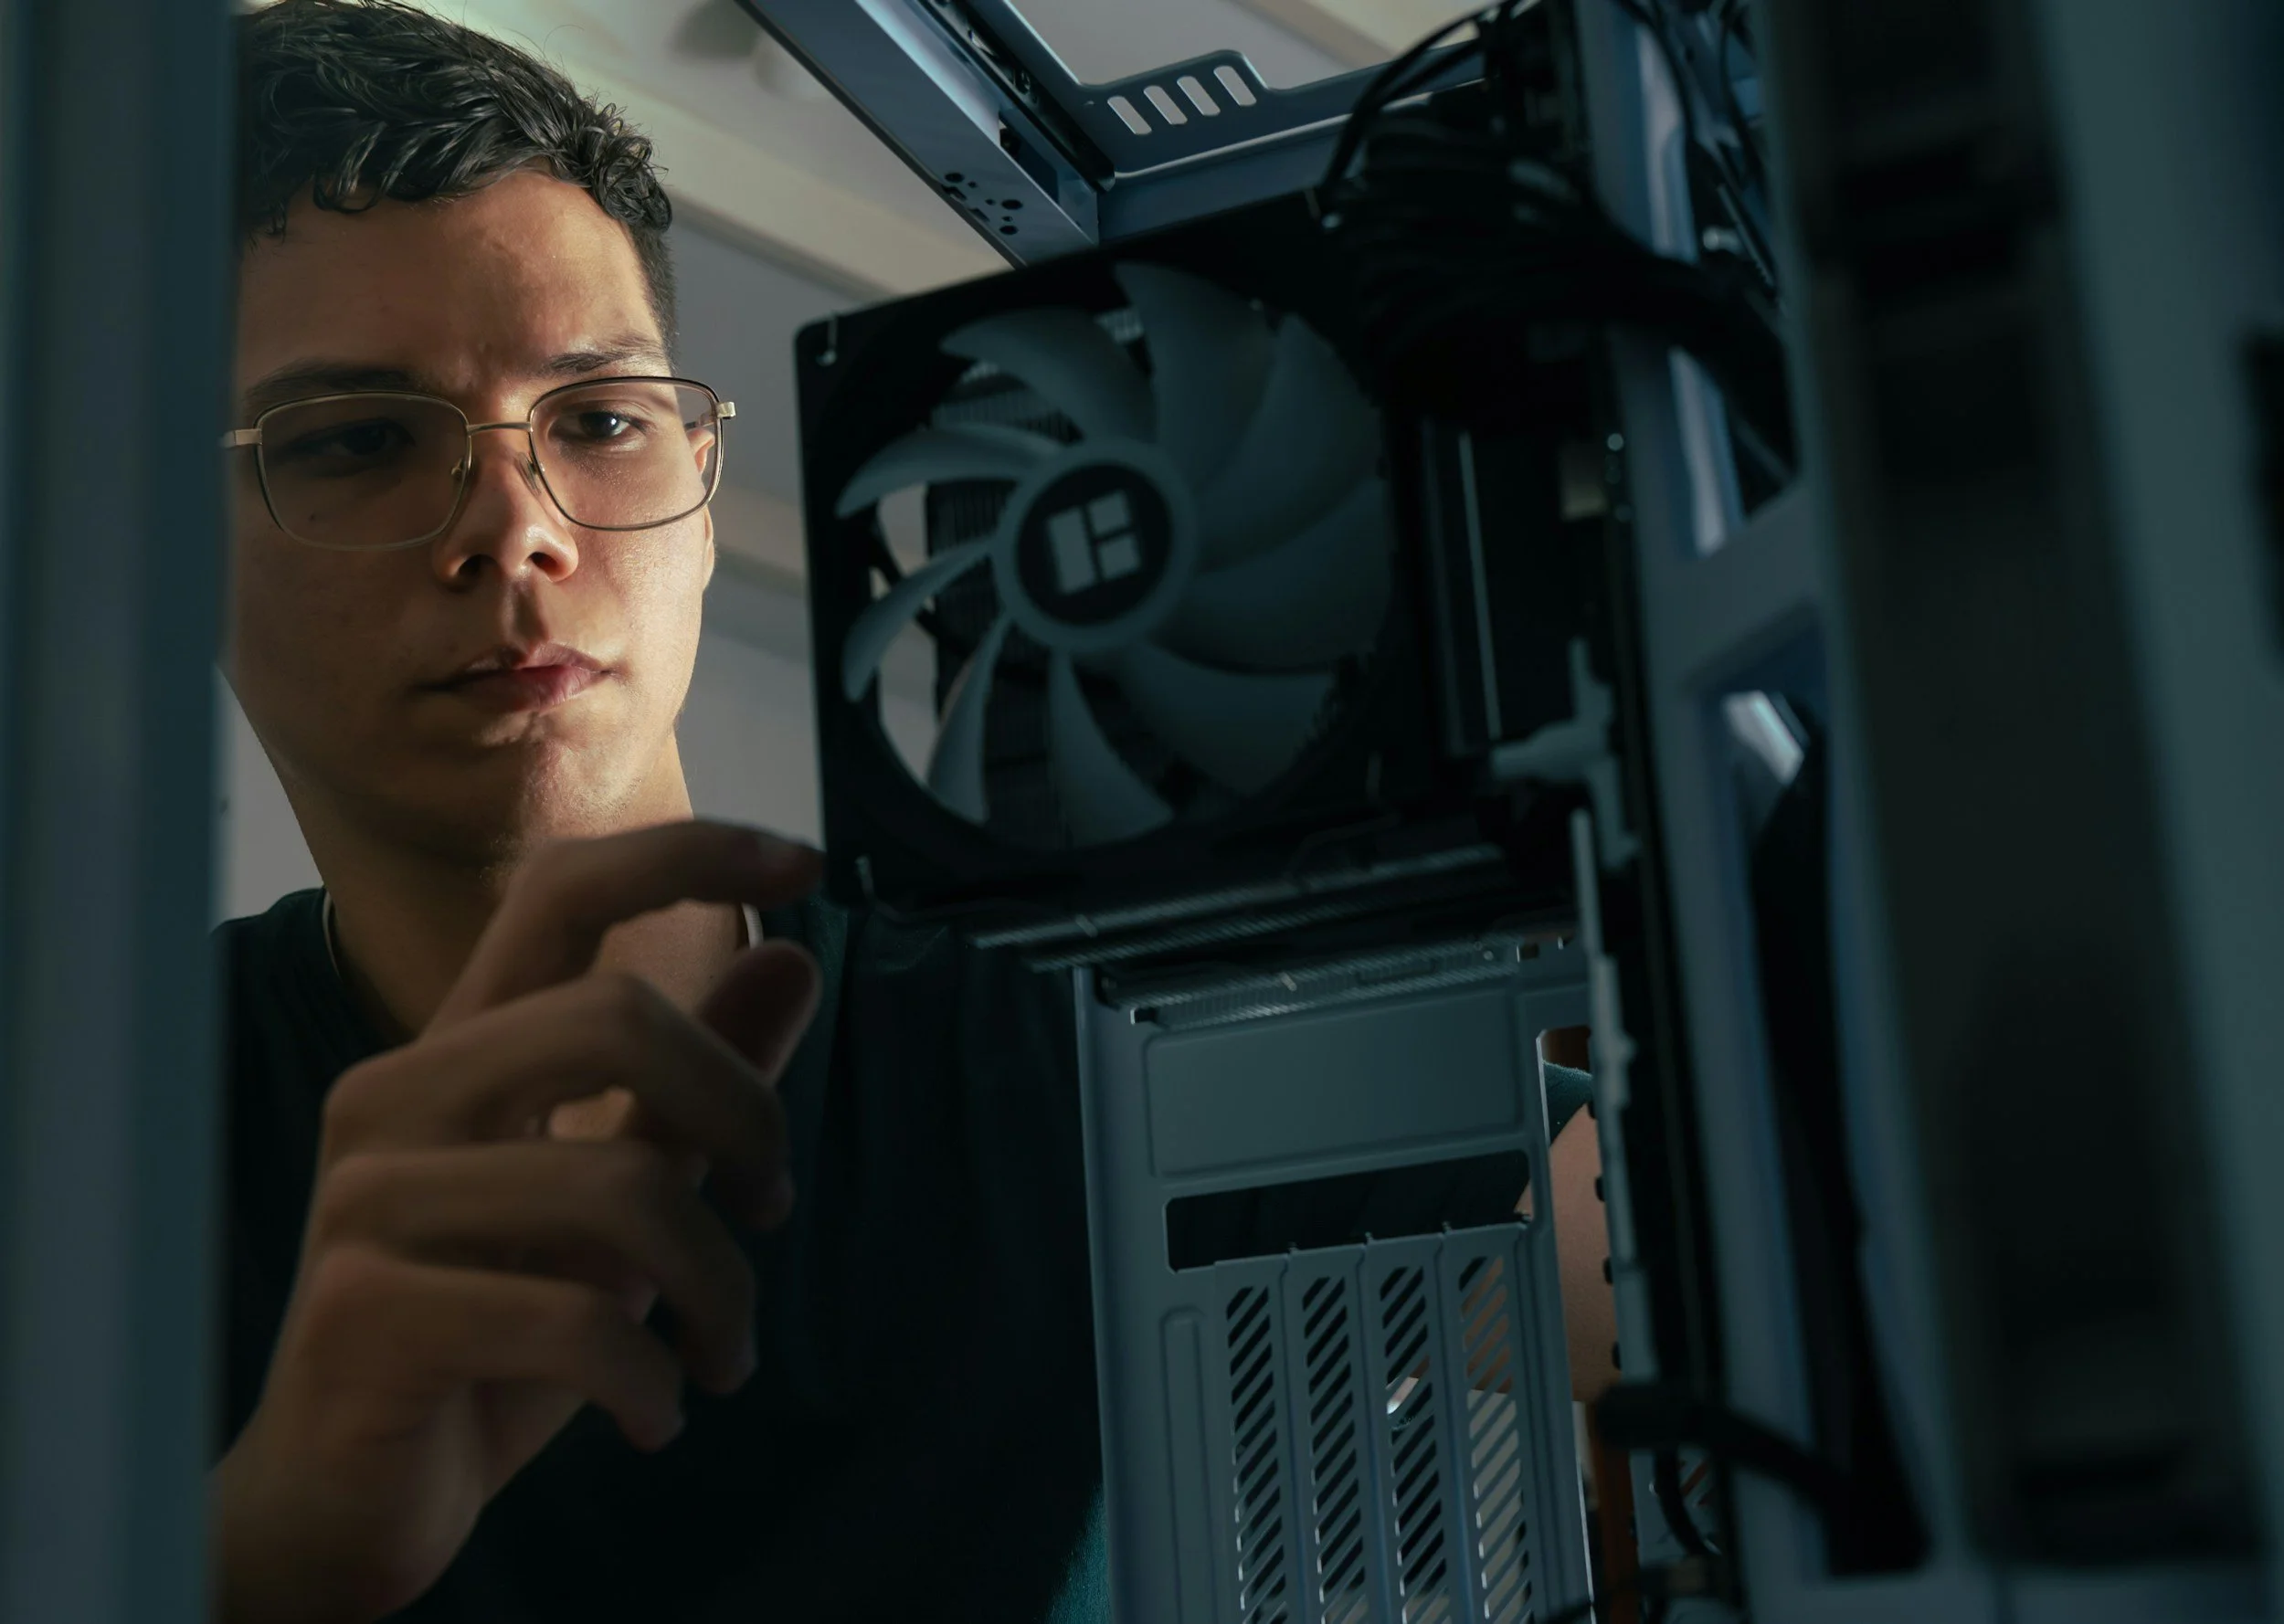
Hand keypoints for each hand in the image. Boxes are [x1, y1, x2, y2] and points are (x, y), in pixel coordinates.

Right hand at [211, 822, 822, 1623]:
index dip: (685, 854)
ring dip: (720, 1290)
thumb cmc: (489, 1341)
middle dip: (746, 1115)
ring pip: (622, 1189)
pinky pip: (571, 1320)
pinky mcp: (365, 1313)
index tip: (806, 863)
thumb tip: (793, 959)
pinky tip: (660, 1414)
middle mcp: (395, 1098)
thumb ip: (695, 1089)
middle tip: (776, 1209)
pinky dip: (651, 1380)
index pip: (561, 892)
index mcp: (457, 1051)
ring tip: (727, 1355)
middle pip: (617, 1017)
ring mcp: (369, 1202)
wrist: (346, 1504)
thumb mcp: (616, 1207)